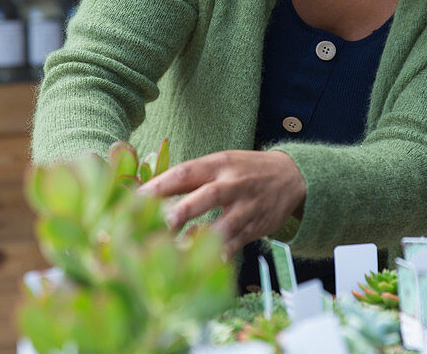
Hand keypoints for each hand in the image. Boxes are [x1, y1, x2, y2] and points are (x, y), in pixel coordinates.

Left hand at [139, 150, 306, 258]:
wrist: (291, 176)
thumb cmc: (244, 170)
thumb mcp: (220, 163)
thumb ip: (191, 177)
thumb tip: (148, 190)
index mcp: (219, 164)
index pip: (187, 172)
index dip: (161, 184)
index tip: (135, 197)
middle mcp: (234, 183)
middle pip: (208, 196)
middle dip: (182, 211)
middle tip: (158, 225)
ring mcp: (247, 207)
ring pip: (225, 224)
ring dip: (200, 239)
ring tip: (176, 251)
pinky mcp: (256, 227)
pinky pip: (236, 243)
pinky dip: (219, 254)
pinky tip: (201, 262)